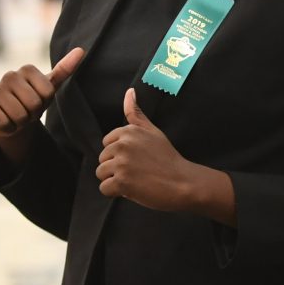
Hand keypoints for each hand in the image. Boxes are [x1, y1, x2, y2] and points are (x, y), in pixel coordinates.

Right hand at [0, 46, 83, 138]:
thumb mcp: (50, 86)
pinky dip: (8, 128)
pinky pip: (4, 123)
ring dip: (21, 121)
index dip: (44, 102)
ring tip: (17, 115)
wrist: (12, 118)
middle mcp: (9, 75)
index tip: (38, 99)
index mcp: (27, 69)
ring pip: (19, 115)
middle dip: (33, 113)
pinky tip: (5, 120)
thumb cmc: (33, 99)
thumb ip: (65, 69)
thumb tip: (81, 49)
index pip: (47, 92)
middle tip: (27, 110)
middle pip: (33, 103)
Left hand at [96, 89, 201, 211]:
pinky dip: (116, 192)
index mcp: (128, 131)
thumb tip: (129, 91)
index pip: (107, 143)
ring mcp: (122, 163)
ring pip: (101, 173)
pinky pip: (104, 189)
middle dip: (116, 168)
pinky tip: (133, 189)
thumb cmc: (168, 158)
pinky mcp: (121, 181)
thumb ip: (136, 113)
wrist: (182, 182)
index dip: (120, 154)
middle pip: (102, 159)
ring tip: (135, 179)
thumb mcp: (153, 131)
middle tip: (138, 170)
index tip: (137, 158)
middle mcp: (123, 144)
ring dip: (115, 180)